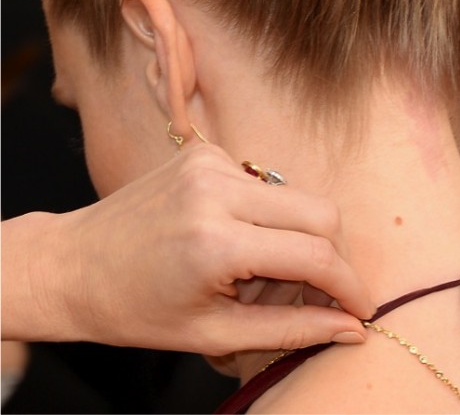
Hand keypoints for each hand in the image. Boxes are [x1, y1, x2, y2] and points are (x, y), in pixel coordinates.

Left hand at [2, 141, 371, 353]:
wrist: (74, 264)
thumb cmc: (136, 310)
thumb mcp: (214, 334)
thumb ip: (290, 329)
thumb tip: (350, 329)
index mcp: (215, 243)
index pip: (315, 254)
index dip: (349, 285)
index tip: (359, 309)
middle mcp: (216, 190)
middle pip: (320, 211)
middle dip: (331, 256)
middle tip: (311, 293)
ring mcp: (208, 162)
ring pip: (294, 195)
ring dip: (294, 235)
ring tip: (256, 270)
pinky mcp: (202, 150)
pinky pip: (262, 181)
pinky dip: (263, 214)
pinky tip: (232, 238)